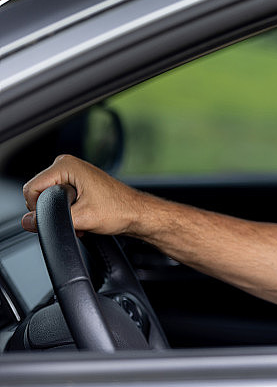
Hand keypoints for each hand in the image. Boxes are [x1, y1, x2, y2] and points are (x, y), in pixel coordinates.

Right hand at [22, 155, 143, 234]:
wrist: (138, 214)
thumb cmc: (119, 210)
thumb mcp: (80, 218)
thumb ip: (50, 219)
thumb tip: (28, 221)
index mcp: (66, 166)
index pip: (31, 189)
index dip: (39, 209)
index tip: (59, 217)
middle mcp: (68, 165)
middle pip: (39, 194)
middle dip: (52, 211)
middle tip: (75, 218)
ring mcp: (73, 173)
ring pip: (49, 199)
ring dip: (62, 213)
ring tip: (81, 218)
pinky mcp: (77, 183)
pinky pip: (60, 199)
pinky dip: (68, 211)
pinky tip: (82, 217)